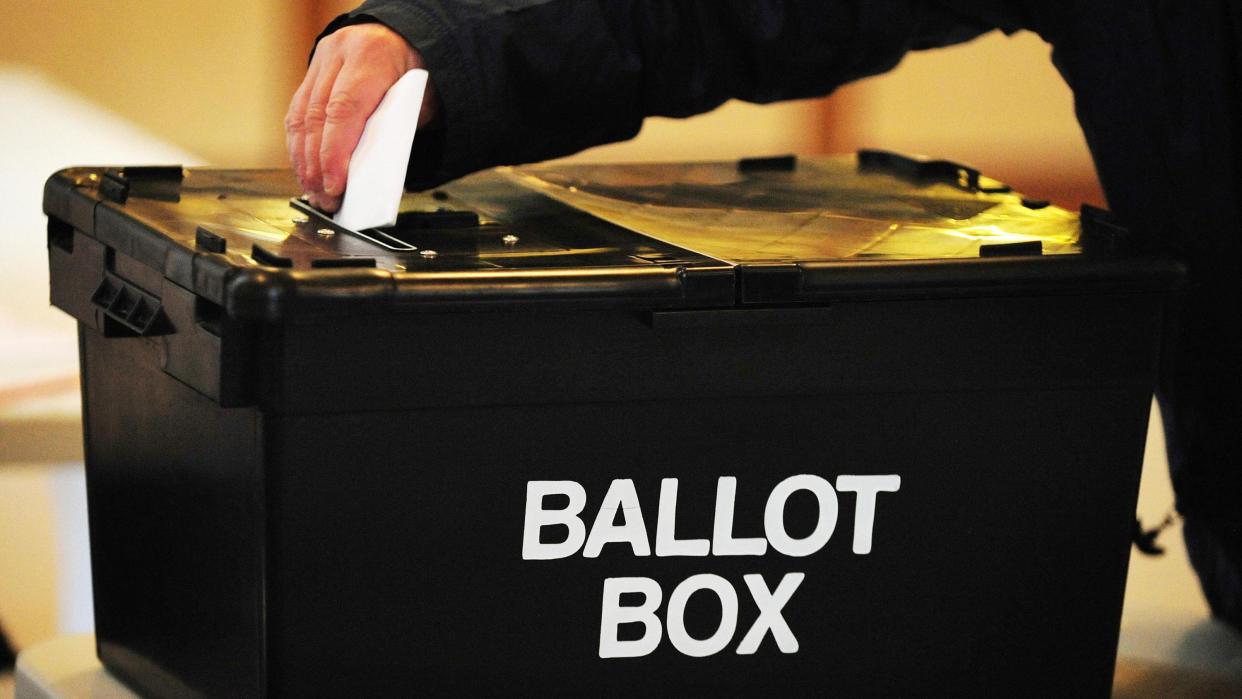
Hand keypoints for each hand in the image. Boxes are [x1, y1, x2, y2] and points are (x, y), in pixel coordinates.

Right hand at [285, 23, 436, 212]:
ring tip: (314, 191)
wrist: (405, 37)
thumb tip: (370, 177)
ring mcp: (321, 60)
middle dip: (317, 165)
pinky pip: (297, 113)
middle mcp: (339, 53)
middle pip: (317, 117)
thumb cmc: (414, 74)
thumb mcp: (417, 102)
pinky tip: (305, 169)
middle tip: (325, 198)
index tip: (334, 186)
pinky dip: (299, 145)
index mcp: (371, 57)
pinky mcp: (311, 72)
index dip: (334, 153)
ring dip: (303, 160)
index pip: (344, 110)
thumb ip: (394, 132)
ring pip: (300, 116)